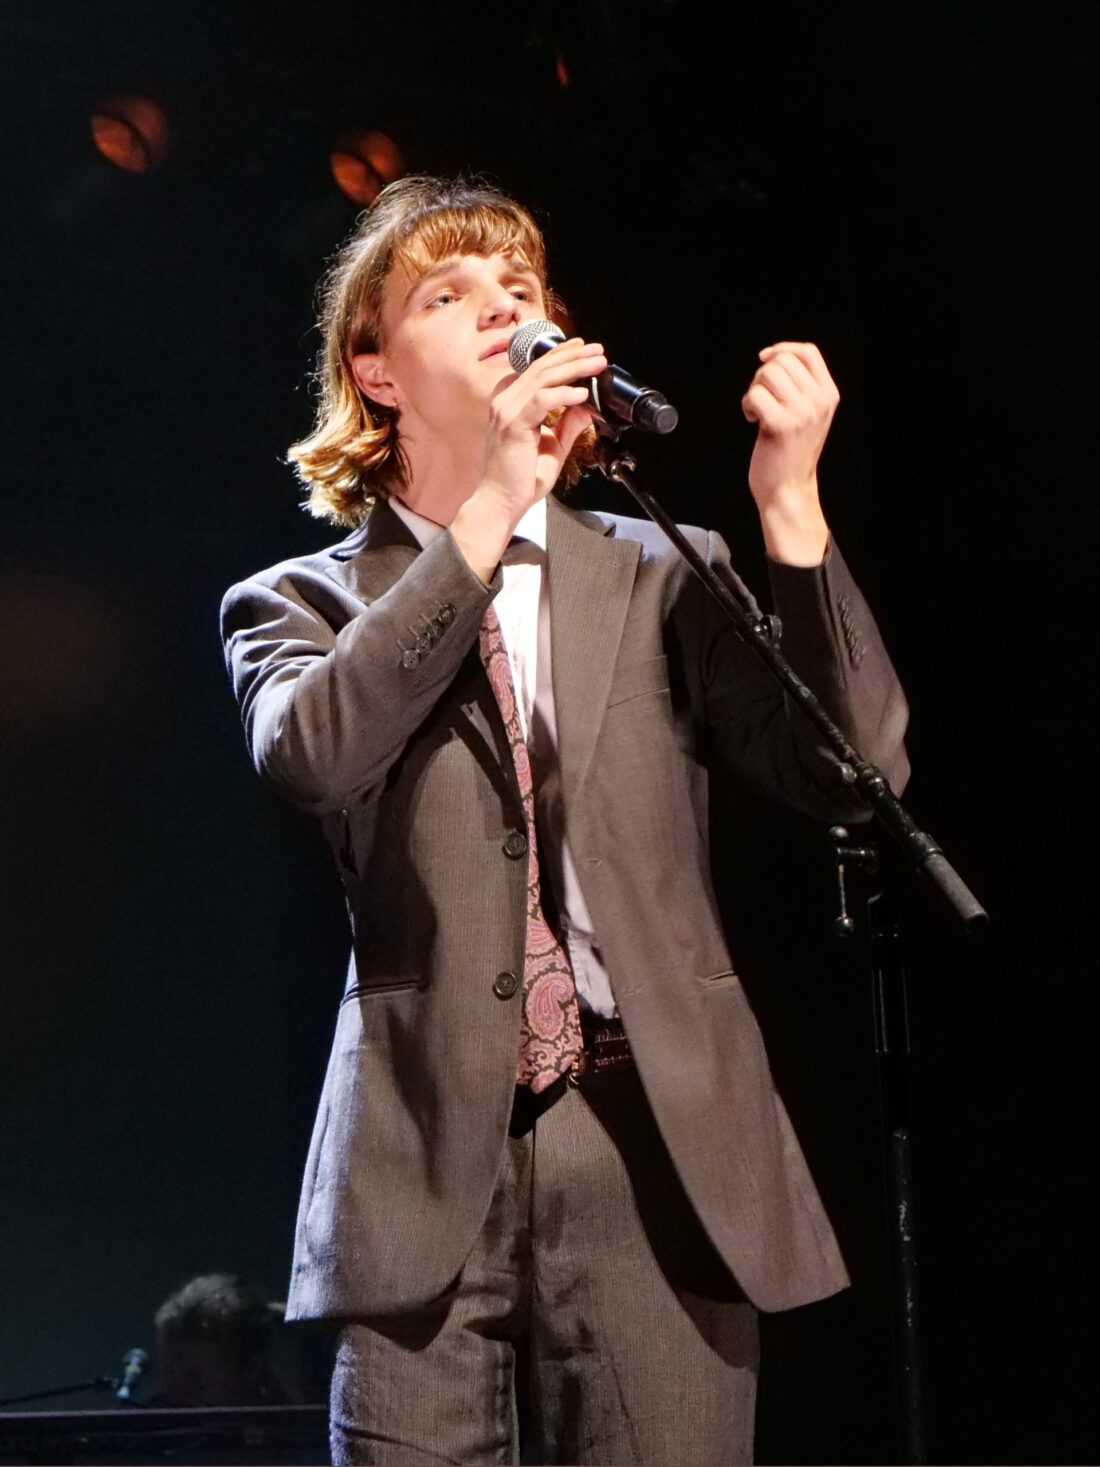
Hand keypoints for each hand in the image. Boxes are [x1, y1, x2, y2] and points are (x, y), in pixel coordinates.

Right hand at [481, 336, 606, 514]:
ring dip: (573, 368)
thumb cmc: (519, 480)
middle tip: (598, 351)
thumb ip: (568, 425)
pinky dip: (563, 394)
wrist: (501, 503)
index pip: (537, 370)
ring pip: (543, 378)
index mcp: (512, 404)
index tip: (583, 349)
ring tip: (596, 364)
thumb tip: (586, 407)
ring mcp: (506, 411)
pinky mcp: (513, 425)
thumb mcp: (553, 447)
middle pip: (542, 368)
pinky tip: (581, 394)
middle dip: (573, 356)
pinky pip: (541, 400)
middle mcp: (506, 402)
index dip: (561, 355)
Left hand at [741, 341, 837, 564]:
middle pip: (783, 361)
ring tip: (757, 410)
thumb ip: (801, 387)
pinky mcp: (781, 425)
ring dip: (754, 390)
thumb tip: (774, 357)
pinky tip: (752, 420)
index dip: (783, 349)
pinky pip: (754, 395)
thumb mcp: (808, 415)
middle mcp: (819, 402)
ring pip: (767, 374)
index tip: (765, 359)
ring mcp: (802, 413)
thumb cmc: (791, 453)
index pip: (808, 352)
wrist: (788, 490)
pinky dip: (747, 405)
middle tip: (761, 398)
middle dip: (763, 375)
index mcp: (828, 396)